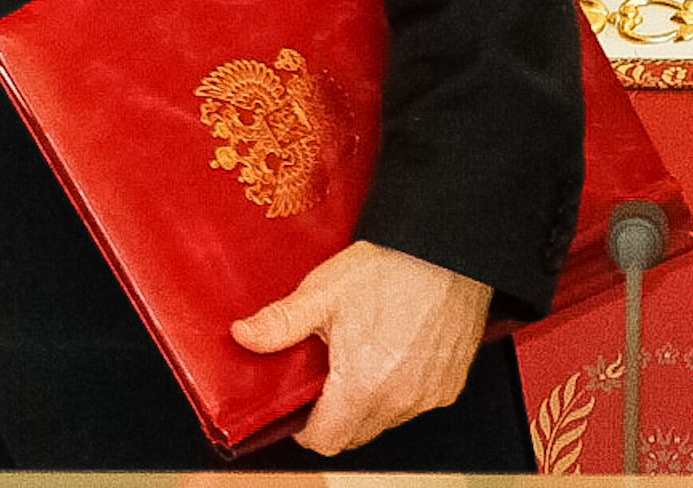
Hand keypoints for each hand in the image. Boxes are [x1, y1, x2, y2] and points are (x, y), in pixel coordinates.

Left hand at [228, 238, 490, 455]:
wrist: (444, 253)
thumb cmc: (389, 269)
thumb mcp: (322, 292)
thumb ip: (280, 322)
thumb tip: (243, 335)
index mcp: (363, 385)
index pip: (327, 440)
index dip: (305, 431)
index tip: (297, 411)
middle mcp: (399, 400)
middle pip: (356, 434)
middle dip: (333, 417)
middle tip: (321, 379)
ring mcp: (428, 395)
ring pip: (386, 421)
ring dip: (365, 404)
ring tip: (355, 361)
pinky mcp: (449, 385)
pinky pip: (414, 405)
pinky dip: (397, 392)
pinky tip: (388, 355)